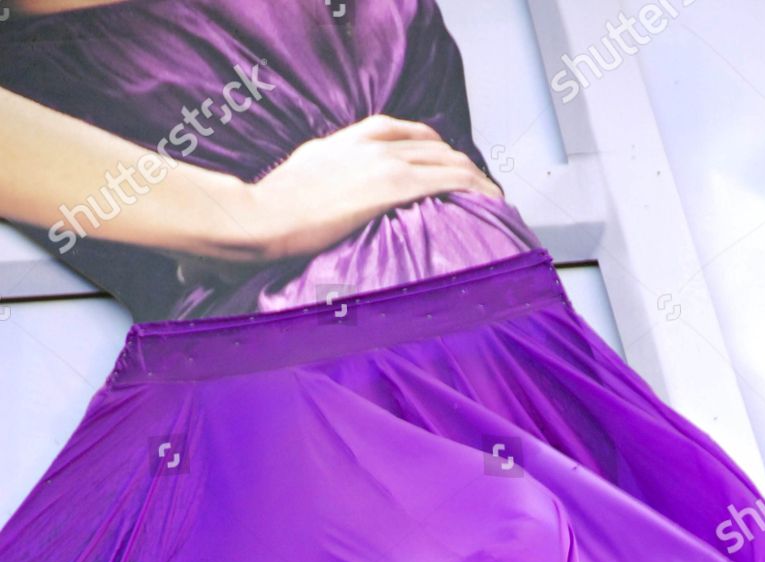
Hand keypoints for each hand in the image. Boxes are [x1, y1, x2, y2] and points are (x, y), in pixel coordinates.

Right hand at [253, 115, 502, 261]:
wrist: (260, 216)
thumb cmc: (271, 209)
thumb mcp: (302, 178)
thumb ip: (325, 176)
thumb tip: (326, 194)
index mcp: (350, 139)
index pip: (406, 132)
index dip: (434, 149)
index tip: (446, 168)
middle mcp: (372, 143)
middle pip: (434, 145)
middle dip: (461, 166)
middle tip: (478, 190)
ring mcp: (384, 163)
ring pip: (448, 160)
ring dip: (476, 179)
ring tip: (493, 199)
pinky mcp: (391, 187)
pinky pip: (447, 181)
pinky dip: (473, 187)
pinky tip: (488, 200)